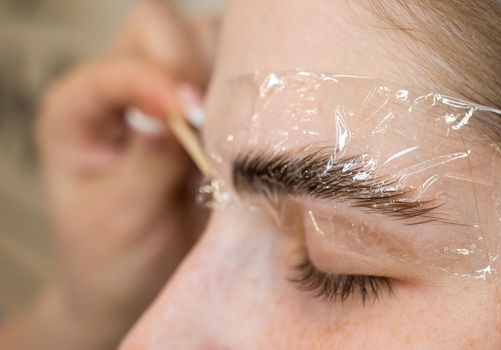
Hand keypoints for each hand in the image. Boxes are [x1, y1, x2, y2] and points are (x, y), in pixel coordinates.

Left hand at [13, 2, 216, 347]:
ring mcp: (171, 95)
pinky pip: (236, 74)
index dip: (152, 80)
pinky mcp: (209, 110)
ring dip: (225, 75)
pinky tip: (249, 132)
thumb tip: (176, 115)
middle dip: (192, 69)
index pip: (116, 66)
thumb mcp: (120, 219)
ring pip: (205, 40)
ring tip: (232, 130)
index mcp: (79, 111)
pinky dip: (249, 93)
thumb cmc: (114, 256)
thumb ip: (146, 165)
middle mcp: (124, 90)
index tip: (189, 112)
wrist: (139, 283)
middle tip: (212, 123)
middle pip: (161, 30)